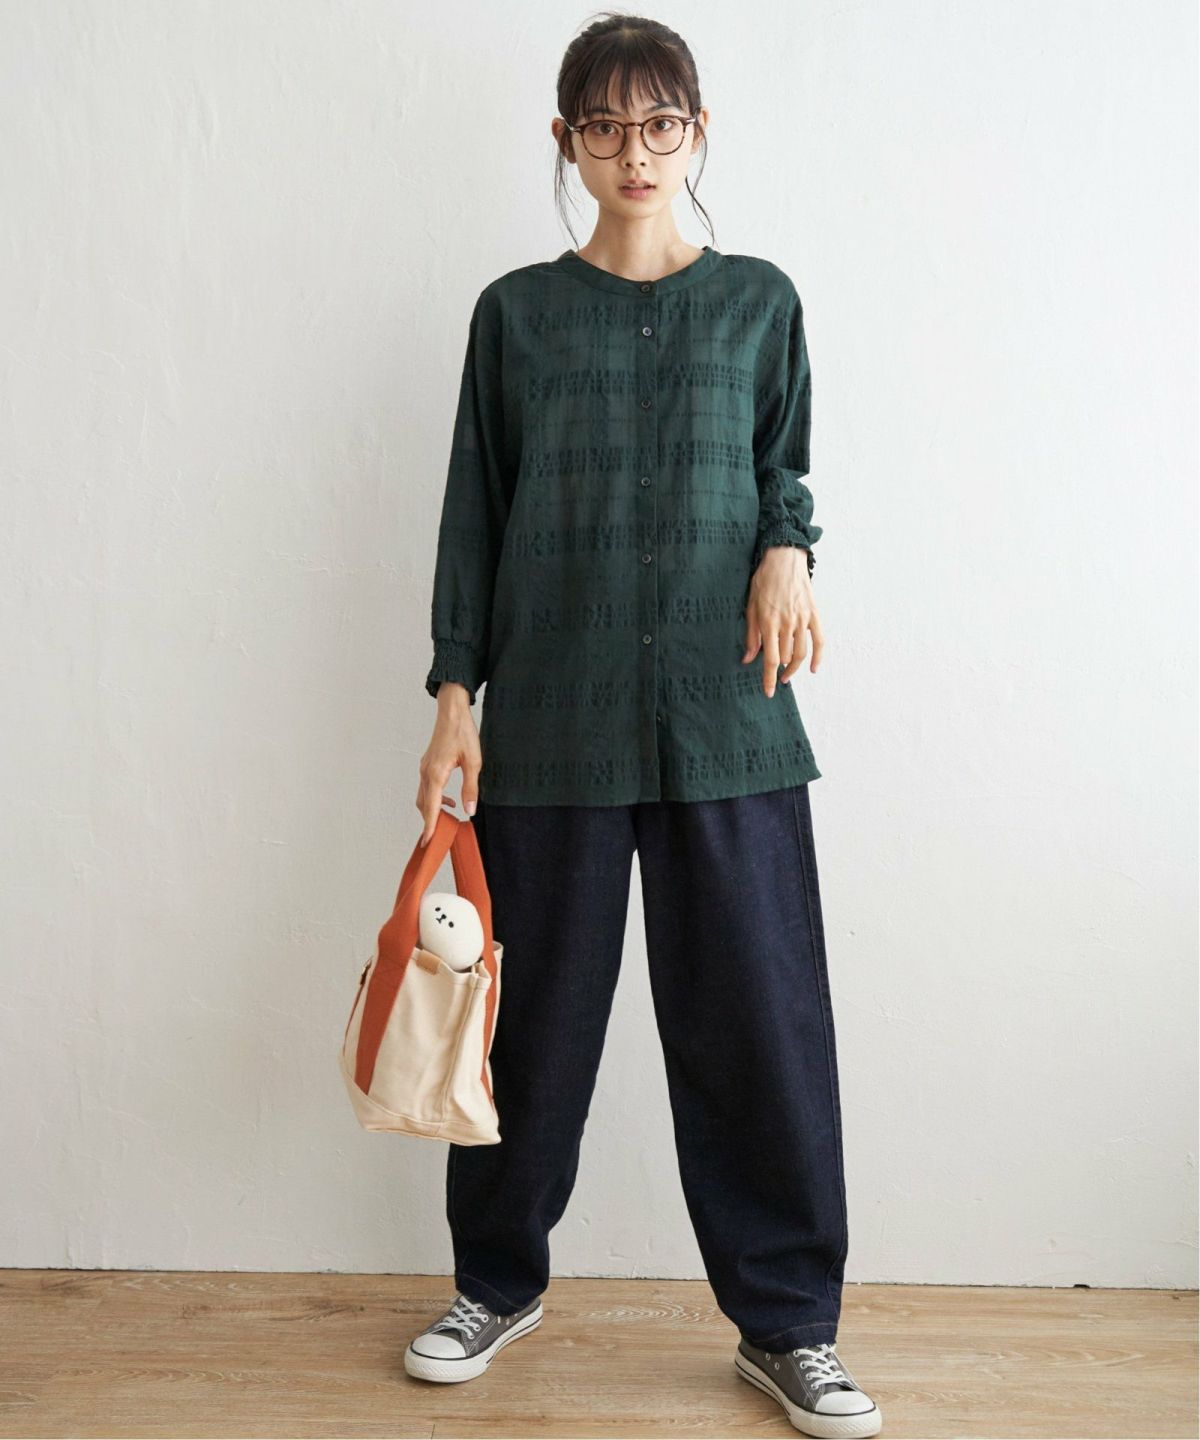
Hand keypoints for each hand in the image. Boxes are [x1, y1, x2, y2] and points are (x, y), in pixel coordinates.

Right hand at [416, 683, 481, 844]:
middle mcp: (426, 773)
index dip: (430, 827)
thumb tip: (470, 812)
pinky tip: (450, 801)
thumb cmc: (463, 732)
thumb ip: (471, 788)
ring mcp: (424, 768)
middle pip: (423, 805)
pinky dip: (434, 799)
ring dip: (432, 810)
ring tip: (449, 819)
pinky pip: (426, 788)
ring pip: (423, 797)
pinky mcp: (427, 764)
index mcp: (436, 774)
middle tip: (441, 836)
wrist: (452, 711)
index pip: (431, 807)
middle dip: (430, 822)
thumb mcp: (474, 762)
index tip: (427, 843)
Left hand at [742, 547, 823, 697]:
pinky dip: (819, 657)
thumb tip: (748, 659)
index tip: (768, 692)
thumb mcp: (750, 606)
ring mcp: (802, 619)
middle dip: (780, 672)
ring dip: (795, 668)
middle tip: (775, 677)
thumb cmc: (764, 580)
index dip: (769, 679)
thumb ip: (751, 634)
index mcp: (768, 623)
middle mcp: (787, 624)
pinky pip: (820, 640)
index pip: (770, 659)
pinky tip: (814, 669)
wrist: (784, 558)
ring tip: (788, 675)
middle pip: (786, 658)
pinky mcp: (813, 614)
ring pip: (802, 653)